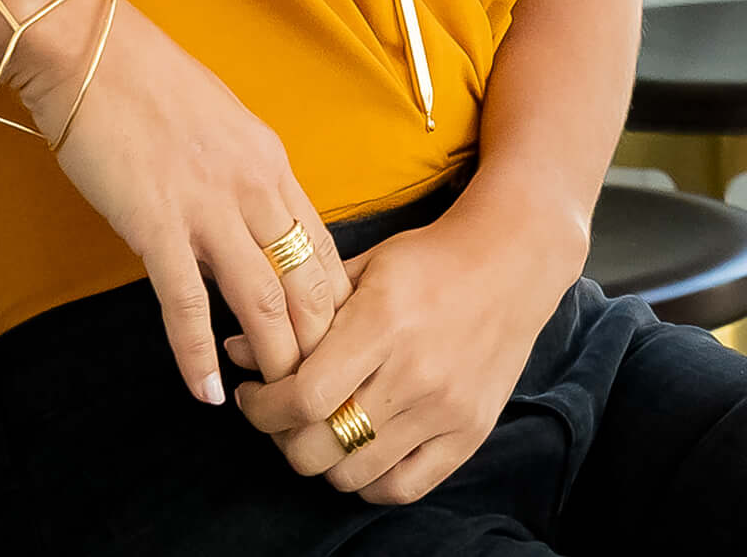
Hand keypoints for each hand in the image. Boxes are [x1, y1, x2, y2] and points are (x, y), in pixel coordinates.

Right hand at [3, 0, 353, 405]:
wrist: (86, 49)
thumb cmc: (146, 82)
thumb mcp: (220, 123)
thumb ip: (243, 174)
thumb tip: (254, 219)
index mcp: (271, 161)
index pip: (324, 248)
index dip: (334, 306)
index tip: (331, 346)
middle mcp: (253, 186)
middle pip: (307, 282)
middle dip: (317, 344)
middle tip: (315, 390)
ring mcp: (207, 207)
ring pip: (262, 301)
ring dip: (272, 359)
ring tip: (277, 404)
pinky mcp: (155, 225)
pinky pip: (187, 304)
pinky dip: (199, 356)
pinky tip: (206, 393)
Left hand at [222, 181, 588, 504]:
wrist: (511, 261)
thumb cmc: (429, 259)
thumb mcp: (363, 267)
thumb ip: (301, 313)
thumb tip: (234, 350)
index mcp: (384, 322)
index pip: (305, 396)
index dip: (264, 407)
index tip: (253, 394)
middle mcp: (416, 373)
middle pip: (320, 447)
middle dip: (282, 438)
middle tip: (279, 416)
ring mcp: (445, 408)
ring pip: (353, 475)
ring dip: (323, 461)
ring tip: (319, 431)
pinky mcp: (469, 433)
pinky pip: (402, 488)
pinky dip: (370, 481)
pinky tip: (359, 450)